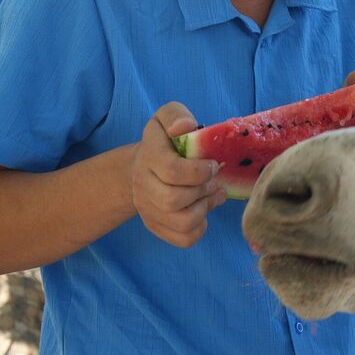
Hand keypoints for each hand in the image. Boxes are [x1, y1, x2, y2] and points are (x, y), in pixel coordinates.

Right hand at [130, 102, 225, 246]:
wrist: (142, 166)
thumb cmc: (164, 140)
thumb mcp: (166, 117)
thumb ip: (176, 115)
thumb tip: (185, 127)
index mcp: (148, 157)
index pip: (172, 171)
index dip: (200, 170)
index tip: (212, 164)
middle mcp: (144, 186)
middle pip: (174, 200)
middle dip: (202, 190)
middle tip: (212, 180)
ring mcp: (148, 209)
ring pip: (182, 222)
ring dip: (204, 208)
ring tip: (211, 194)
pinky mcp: (156, 226)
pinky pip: (184, 239)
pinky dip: (200, 227)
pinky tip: (202, 209)